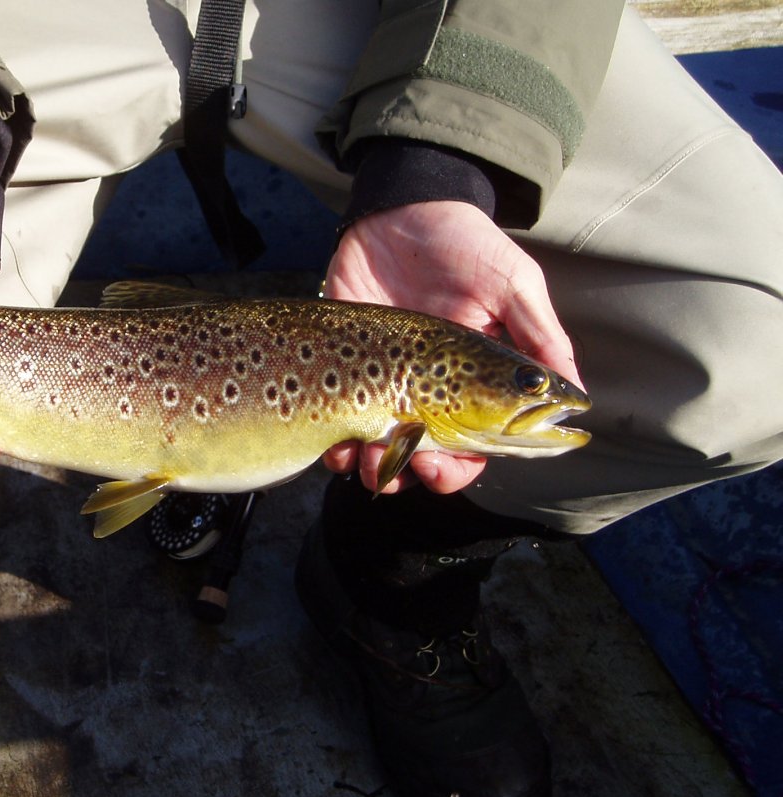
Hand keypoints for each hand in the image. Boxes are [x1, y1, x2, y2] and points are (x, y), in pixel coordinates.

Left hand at [322, 200, 580, 494]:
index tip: (449, 468)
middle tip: (405, 470)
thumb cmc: (466, 245)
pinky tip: (338, 446)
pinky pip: (337, 422)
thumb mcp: (513, 285)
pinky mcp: (343, 368)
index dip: (463, 466)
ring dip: (374, 469)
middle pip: (425, 457)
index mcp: (475, 381)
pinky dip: (336, 446)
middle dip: (416, 475)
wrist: (400, 207)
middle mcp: (430, 391)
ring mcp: (384, 382)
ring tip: (367, 462)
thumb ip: (539, 338)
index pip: (474, 443)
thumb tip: (574, 395)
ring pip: (379, 450)